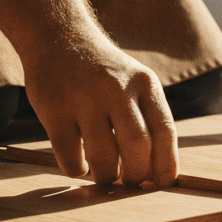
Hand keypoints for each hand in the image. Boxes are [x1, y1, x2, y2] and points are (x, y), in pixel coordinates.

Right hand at [22, 38, 178, 187]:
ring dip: (106, 176)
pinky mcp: (54, 109)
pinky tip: (79, 165)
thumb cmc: (104, 73)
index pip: (164, 129)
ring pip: (103, 155)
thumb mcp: (136, 82)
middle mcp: (116, 89)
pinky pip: (69, 154)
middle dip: (136, 174)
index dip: (166, 161)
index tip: (164, 183)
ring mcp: (84, 98)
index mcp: (144, 83)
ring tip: (105, 176)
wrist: (59, 37)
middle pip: (136, 145)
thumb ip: (148, 117)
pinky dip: (77, 169)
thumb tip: (159, 171)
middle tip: (129, 182)